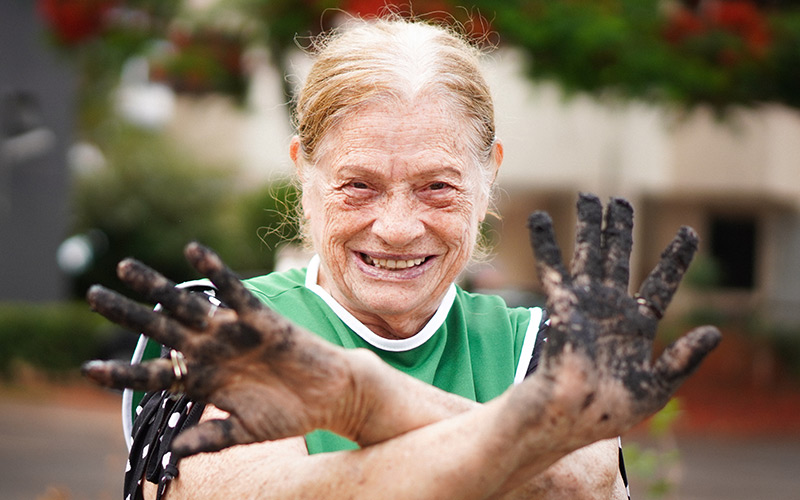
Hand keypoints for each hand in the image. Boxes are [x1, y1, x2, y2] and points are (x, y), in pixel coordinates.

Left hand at [82, 243, 371, 458]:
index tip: (89, 370)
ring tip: (126, 268)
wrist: (330, 398)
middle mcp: (211, 351)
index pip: (155, 373)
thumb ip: (210, 438)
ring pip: (186, 305)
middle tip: (92, 296)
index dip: (123, 372)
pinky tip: (195, 251)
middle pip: (160, 327)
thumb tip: (173, 455)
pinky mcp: (259, 318)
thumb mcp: (244, 433)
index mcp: (202, 380)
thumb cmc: (288, 416)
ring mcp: (232, 333)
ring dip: (157, 286)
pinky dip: (216, 271)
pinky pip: (234, 291)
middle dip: (127, 312)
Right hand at [512, 194, 719, 450]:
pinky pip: (554, 268)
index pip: (661, 283)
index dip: (675, 258)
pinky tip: (541, 218)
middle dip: (620, 229)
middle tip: (619, 201)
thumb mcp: (659, 387)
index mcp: (638, 324)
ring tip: (588, 197)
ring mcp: (586, 303)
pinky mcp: (562, 305)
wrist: (572, 418)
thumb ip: (684, 358)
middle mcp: (611, 307)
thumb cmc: (612, 410)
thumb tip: (713, 332)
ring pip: (589, 254)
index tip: (690, 232)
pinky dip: (547, 242)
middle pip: (618, 258)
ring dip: (589, 226)